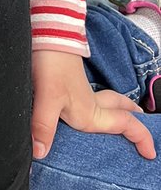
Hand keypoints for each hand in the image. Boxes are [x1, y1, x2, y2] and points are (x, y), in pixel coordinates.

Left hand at [31, 50, 155, 160]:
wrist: (45, 35)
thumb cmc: (51, 65)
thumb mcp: (46, 99)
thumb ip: (44, 127)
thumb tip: (40, 153)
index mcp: (90, 113)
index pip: (125, 125)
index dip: (141, 138)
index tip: (151, 154)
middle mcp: (90, 103)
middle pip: (120, 111)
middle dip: (134, 121)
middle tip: (142, 129)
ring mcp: (80, 91)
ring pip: (107, 103)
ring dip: (118, 112)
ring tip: (119, 121)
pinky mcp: (67, 82)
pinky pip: (92, 98)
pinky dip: (98, 105)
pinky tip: (83, 107)